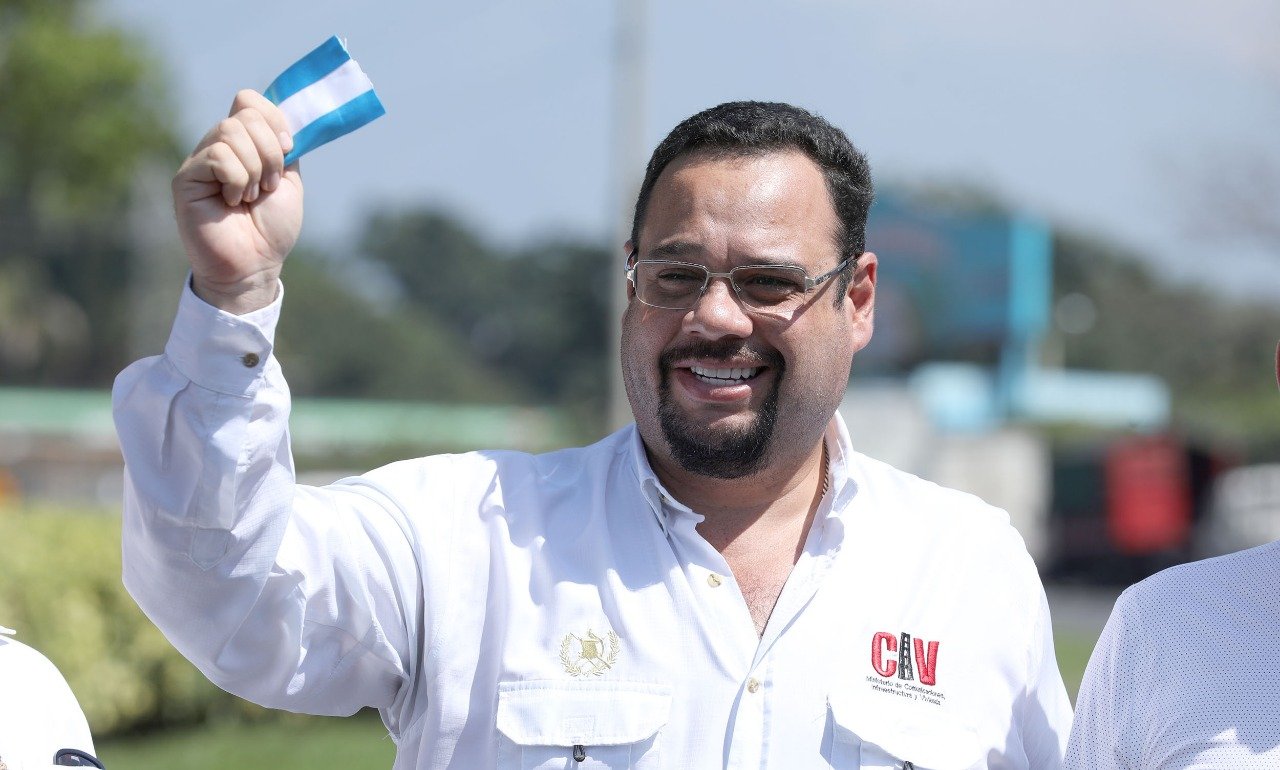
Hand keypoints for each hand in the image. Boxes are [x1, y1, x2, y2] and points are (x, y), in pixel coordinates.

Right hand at [172, 90, 302, 313]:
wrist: (255, 264)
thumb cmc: (270, 228)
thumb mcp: (288, 180)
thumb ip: (283, 147)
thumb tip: (285, 113)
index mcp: (243, 143)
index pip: (248, 100)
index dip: (275, 120)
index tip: (288, 150)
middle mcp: (217, 146)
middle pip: (245, 114)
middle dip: (271, 152)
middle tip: (268, 186)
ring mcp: (199, 160)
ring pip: (231, 132)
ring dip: (254, 169)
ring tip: (249, 197)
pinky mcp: (186, 178)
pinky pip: (218, 155)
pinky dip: (237, 179)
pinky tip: (232, 201)